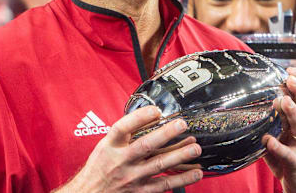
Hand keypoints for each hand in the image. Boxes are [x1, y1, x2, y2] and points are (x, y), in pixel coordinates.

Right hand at [56, 106, 202, 192]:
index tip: (156, 110)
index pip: (122, 128)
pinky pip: (164, 185)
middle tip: (182, 124)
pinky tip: (195, 172)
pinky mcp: (140, 191)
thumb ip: (125, 134)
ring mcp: (131, 178)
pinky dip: (182, 179)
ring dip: (179, 156)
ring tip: (195, 148)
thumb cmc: (99, 168)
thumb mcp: (105, 146)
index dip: (139, 117)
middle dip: (165, 134)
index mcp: (110, 146)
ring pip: (158, 165)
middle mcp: (120, 161)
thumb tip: (151, 117)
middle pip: (144, 146)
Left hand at [263, 67, 295, 192]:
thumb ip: (275, 118)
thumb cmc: (292, 156)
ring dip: (293, 112)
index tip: (290, 69)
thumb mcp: (285, 133)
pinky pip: (288, 154)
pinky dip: (278, 147)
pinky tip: (268, 141)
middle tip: (289, 79)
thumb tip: (257, 98)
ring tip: (282, 101)